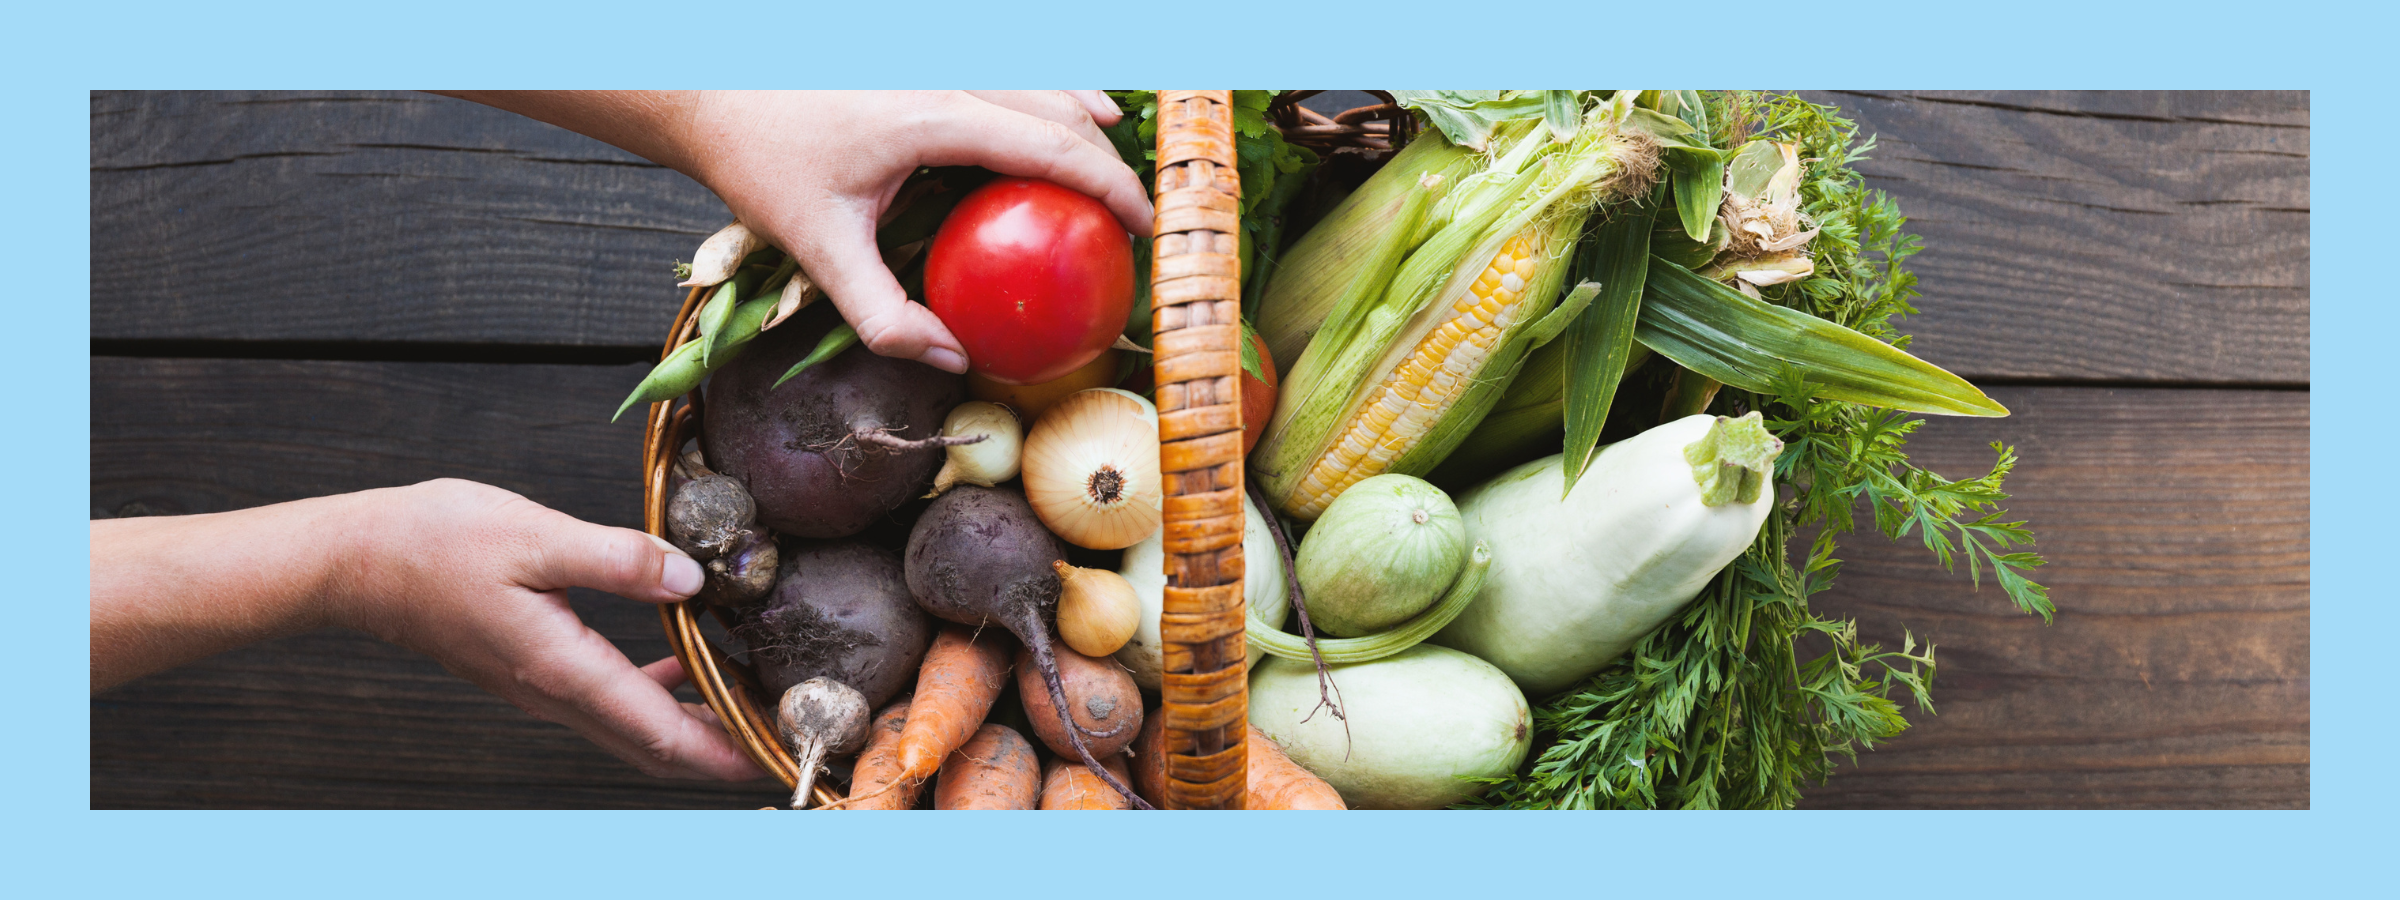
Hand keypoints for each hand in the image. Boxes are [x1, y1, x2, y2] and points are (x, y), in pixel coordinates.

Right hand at [329, 479, 767, 780]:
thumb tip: (689, 581)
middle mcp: (555, 693)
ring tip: (750, 706)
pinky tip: (683, 663)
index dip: (727, 751)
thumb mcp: (535, 536)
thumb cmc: (432, 545)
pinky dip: (658, 695)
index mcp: (564, 670)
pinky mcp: (532, 670)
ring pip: (634, 729)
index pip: (663, 734)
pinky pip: (610, 701)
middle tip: (783, 739)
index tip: (778, 755)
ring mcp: (541, 688)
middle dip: (724, 752)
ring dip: (695, 727)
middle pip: (655, 748)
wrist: (356, 562)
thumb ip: (619, 560)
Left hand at [443, 90, 1153, 373]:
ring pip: (1040, 75)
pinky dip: (1047, 93)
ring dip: (1084, 115)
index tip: (1143, 227)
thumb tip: (955, 362)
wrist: (709, 87)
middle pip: (1060, 107)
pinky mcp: (924, 55)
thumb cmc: (762, 165)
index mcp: (936, 115)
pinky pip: (1009, 70)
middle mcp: (949, 73)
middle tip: (1136, 216)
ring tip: (1117, 160)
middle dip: (1108, 157)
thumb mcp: (819, 251)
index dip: (1109, 185)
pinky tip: (1067, 109)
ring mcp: (939, 57)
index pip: (1052, 146)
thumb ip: (885, 317)